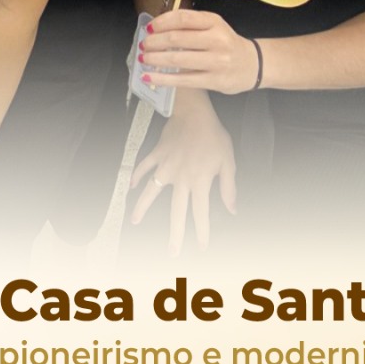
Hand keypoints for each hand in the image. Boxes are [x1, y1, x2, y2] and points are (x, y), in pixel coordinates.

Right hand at [130, 95, 236, 251]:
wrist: (193, 111)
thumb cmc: (214, 136)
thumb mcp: (228, 161)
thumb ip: (228, 187)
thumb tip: (232, 209)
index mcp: (199, 181)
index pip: (200, 212)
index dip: (201, 231)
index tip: (201, 246)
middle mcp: (180, 177)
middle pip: (175, 210)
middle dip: (174, 232)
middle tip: (172, 251)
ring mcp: (165, 166)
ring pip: (151, 190)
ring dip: (142, 207)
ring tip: (134, 221)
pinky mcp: (157, 153)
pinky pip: (144, 166)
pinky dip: (137, 176)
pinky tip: (132, 186)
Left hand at [139, 8, 257, 94]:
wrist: (254, 64)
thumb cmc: (227, 43)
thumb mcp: (213, 25)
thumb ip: (190, 23)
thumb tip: (157, 27)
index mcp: (214, 22)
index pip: (182, 18)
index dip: (161, 22)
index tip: (149, 28)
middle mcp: (217, 40)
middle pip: (177, 38)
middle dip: (155, 42)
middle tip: (144, 44)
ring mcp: (217, 61)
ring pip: (178, 59)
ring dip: (155, 59)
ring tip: (143, 59)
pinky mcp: (215, 81)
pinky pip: (183, 80)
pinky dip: (163, 78)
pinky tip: (149, 77)